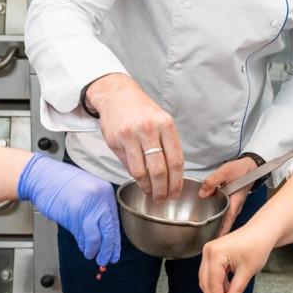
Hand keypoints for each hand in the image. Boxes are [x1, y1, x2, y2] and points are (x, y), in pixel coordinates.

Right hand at [17, 154, 119, 264]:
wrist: (42, 176)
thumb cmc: (63, 183)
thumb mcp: (88, 191)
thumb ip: (97, 209)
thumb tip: (105, 235)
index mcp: (105, 192)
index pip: (114, 221)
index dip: (115, 240)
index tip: (115, 253)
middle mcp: (98, 198)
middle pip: (108, 231)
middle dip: (108, 249)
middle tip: (105, 260)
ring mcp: (85, 206)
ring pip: (95, 236)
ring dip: (94, 249)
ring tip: (92, 256)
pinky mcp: (72, 214)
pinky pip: (81, 234)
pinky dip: (83, 244)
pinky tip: (84, 248)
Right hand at [86, 74, 184, 200]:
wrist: (117, 94)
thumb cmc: (142, 110)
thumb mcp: (162, 120)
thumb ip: (167, 145)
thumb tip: (172, 174)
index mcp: (165, 124)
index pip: (175, 160)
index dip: (177, 181)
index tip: (176, 192)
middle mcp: (148, 129)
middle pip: (159, 170)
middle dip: (162, 190)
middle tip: (163, 199)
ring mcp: (130, 136)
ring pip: (140, 172)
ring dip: (147, 187)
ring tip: (151, 193)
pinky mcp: (115, 141)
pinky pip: (127, 165)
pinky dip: (135, 177)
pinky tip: (140, 180)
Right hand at [198, 224, 275, 292]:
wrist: (262, 232)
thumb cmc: (257, 246)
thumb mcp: (247, 272)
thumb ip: (236, 291)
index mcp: (215, 253)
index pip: (213, 282)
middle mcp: (208, 251)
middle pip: (206, 281)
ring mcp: (209, 252)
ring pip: (207, 279)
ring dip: (216, 292)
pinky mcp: (213, 254)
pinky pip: (212, 273)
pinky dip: (219, 284)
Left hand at [199, 157, 257, 236]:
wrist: (251, 166)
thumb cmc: (241, 170)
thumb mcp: (225, 171)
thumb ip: (212, 181)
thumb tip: (202, 193)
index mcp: (235, 201)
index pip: (228, 221)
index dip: (222, 232)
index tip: (216, 243)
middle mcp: (236, 206)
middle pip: (227, 223)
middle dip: (219, 233)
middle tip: (209, 243)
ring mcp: (235, 205)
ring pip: (226, 219)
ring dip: (219, 227)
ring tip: (208, 235)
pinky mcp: (233, 203)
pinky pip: (226, 213)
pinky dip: (220, 219)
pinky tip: (212, 220)